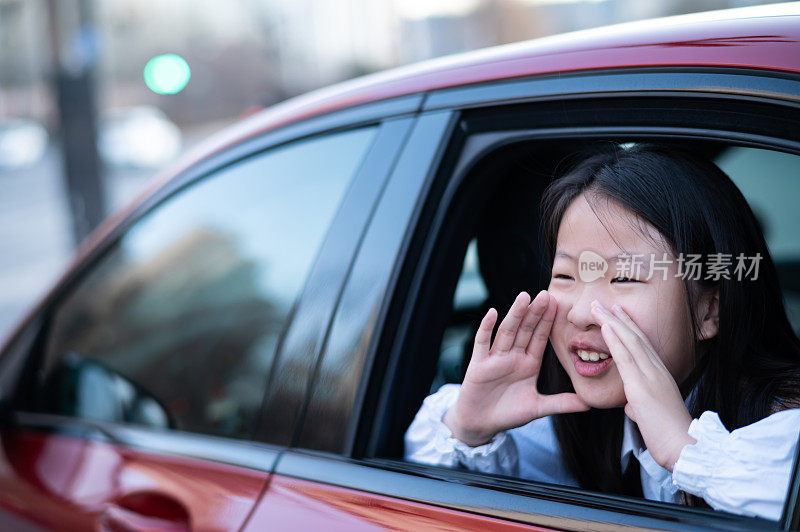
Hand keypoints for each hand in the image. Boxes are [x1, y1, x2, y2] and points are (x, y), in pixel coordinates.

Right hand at [444, 290, 589, 445]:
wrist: (480, 423)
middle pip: (525, 329)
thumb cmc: (507, 413)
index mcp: (528, 363)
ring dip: (515, 314)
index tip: (559, 303)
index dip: (548, 321)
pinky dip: (486, 328)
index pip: (540, 338)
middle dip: (535, 312)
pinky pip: (482, 343)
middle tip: (546, 294)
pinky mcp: (478, 364)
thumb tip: (589, 404)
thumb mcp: (537, 408)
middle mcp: (512, 356)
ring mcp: (495, 358)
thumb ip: (561, 403)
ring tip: (524, 296)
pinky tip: (492, 312)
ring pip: (507, 332)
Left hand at [591, 300, 696, 470]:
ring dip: (611, 321)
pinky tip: (605, 326)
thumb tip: (631, 408)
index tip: (617, 312)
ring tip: (596, 306)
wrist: (685, 447)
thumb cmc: (670, 436)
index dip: (629, 326)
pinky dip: (614, 340)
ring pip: (630, 341)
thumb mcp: (652, 416)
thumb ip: (640, 407)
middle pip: (635, 336)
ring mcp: (651, 377)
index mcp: (661, 376)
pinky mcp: (642, 388)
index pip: (644, 345)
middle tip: (601, 302)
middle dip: (617, 317)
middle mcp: (657, 371)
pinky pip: (626, 358)